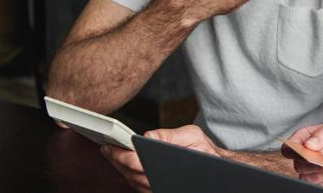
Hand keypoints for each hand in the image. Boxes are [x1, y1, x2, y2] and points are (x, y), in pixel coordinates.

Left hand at [101, 124, 222, 192]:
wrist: (217, 169)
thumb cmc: (204, 150)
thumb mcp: (190, 135)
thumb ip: (168, 135)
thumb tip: (146, 136)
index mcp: (166, 165)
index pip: (135, 162)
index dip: (119, 155)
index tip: (109, 147)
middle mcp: (160, 180)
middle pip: (130, 173)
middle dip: (115, 161)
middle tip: (105, 148)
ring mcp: (158, 188)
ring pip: (132, 182)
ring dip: (120, 169)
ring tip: (111, 155)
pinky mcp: (159, 190)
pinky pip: (139, 186)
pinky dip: (129, 176)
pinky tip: (124, 166)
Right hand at [283, 121, 322, 190]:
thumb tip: (308, 145)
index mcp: (306, 138)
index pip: (289, 147)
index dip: (294, 151)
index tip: (308, 150)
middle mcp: (306, 155)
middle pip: (298, 164)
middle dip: (316, 164)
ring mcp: (313, 170)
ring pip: (307, 178)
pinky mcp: (321, 182)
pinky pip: (318, 187)